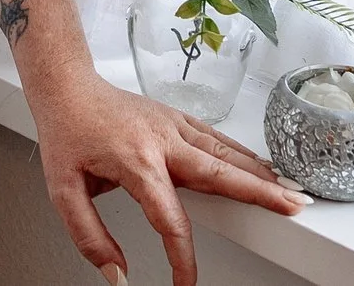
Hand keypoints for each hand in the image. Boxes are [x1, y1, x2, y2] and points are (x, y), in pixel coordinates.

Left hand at [26, 69, 310, 285]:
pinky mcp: (177, 118)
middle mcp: (162, 141)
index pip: (169, 219)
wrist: (67, 87)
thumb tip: (116, 274)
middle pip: (218, 173)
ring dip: (260, 173)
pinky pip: (216, 138)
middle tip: (291, 208)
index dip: (181, 256)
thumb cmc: (66, 135)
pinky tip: (261, 166)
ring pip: (224, 152)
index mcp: (136, 163)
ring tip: (290, 192)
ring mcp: (173, 126)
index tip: (186, 282)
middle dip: (258, 193)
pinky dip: (243, 153)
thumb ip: (89, 236)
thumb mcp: (62, 192)